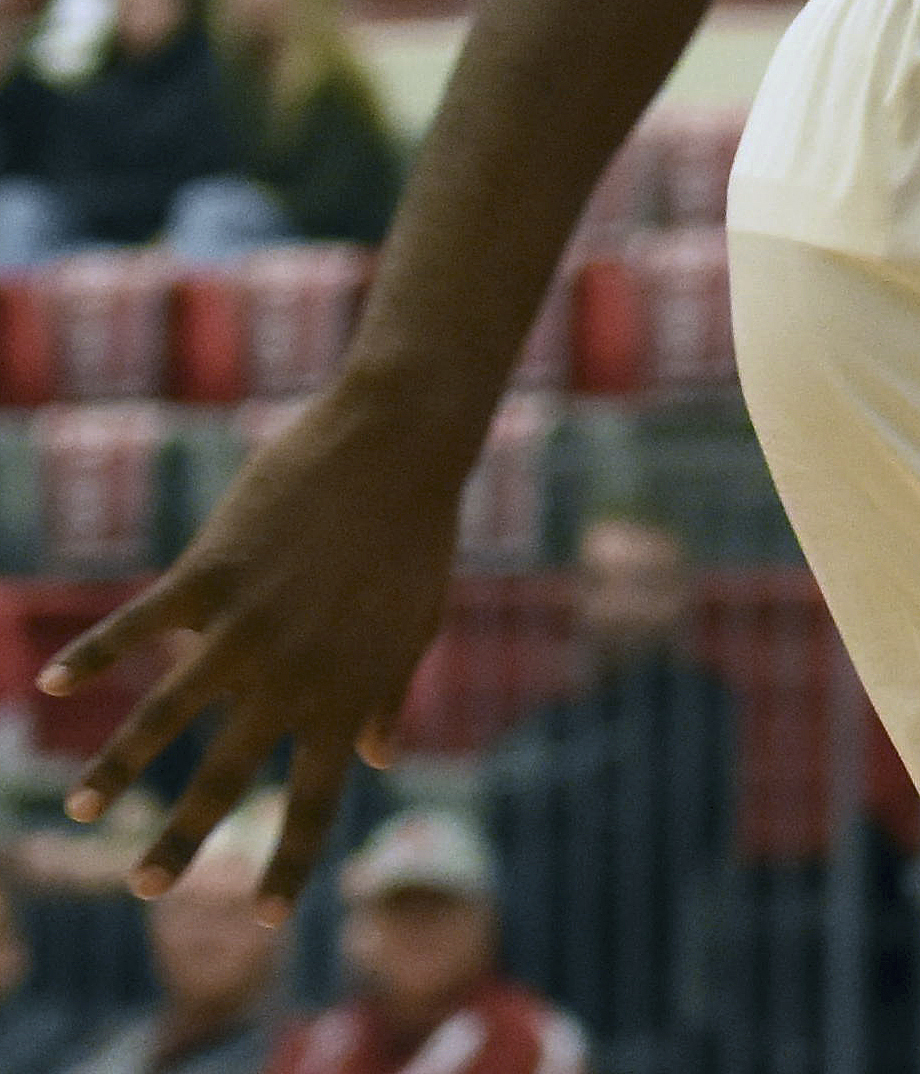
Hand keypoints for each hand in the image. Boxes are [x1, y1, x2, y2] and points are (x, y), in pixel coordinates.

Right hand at [40, 380, 465, 910]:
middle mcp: (294, 675)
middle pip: (229, 778)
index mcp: (350, 693)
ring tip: (80, 813)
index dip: (288, 864)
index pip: (318, 801)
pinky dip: (94, 653)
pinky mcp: (210, 575)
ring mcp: (247, 627)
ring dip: (117, 769)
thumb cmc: (416, 533)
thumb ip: (392, 694)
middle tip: (145, 891)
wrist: (400, 446)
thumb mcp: (418, 623)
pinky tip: (54, 681)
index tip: (260, 920)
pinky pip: (139, 626)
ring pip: (165, 717)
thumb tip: (382, 758)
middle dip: (183, 840)